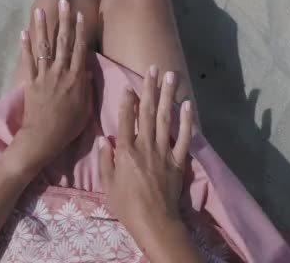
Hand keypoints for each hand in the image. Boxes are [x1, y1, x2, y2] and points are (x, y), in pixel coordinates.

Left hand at [18, 0, 92, 171]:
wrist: (44, 137)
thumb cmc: (69, 127)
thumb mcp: (85, 109)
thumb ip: (87, 88)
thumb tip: (88, 70)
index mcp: (77, 78)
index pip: (80, 49)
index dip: (81, 31)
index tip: (81, 14)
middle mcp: (61, 72)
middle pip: (63, 42)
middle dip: (63, 20)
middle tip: (63, 1)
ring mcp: (44, 76)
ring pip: (44, 47)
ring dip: (42, 27)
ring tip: (40, 10)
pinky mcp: (31, 82)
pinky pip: (28, 61)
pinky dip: (25, 46)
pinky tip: (23, 32)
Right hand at [99, 66, 197, 260]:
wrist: (154, 221)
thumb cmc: (126, 205)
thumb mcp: (107, 184)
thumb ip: (105, 159)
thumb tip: (102, 138)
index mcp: (125, 151)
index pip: (126, 119)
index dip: (127, 100)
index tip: (128, 84)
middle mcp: (145, 146)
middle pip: (147, 112)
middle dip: (150, 88)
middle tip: (152, 68)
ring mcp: (164, 152)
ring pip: (165, 118)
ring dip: (167, 95)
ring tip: (170, 76)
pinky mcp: (178, 160)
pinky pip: (184, 137)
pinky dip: (186, 120)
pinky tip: (187, 105)